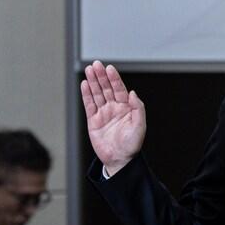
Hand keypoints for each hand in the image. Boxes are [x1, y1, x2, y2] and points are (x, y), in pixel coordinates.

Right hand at [80, 61, 145, 176]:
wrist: (119, 160)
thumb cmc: (132, 145)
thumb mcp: (139, 126)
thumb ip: (138, 109)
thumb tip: (133, 93)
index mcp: (126, 108)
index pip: (119, 89)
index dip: (114, 78)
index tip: (109, 68)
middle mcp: (114, 108)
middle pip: (106, 88)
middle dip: (101, 76)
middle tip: (96, 64)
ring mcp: (103, 113)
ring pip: (97, 94)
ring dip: (93, 82)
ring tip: (89, 70)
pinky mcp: (93, 121)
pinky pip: (89, 105)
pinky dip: (86, 95)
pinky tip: (84, 85)